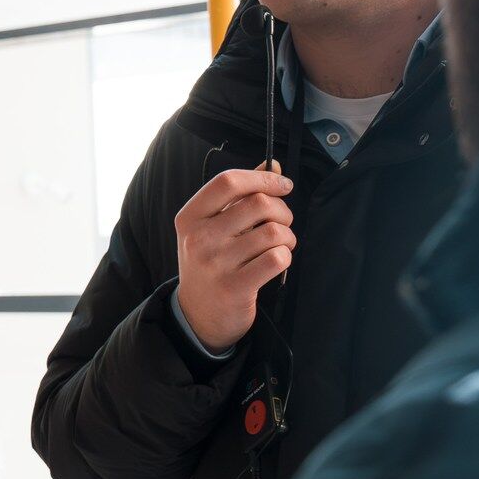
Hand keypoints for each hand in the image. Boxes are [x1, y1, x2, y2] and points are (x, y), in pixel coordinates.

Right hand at [172, 168, 295, 350]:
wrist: (198, 314)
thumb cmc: (210, 261)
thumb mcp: (212, 226)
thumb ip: (240, 195)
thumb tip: (272, 165)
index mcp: (191, 217)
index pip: (228, 182)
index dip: (263, 178)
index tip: (283, 185)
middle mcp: (199, 238)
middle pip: (258, 203)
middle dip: (282, 210)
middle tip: (281, 223)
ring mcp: (216, 263)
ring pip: (274, 232)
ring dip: (287, 237)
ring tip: (280, 245)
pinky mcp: (235, 287)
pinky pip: (277, 258)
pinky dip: (285, 257)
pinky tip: (276, 261)